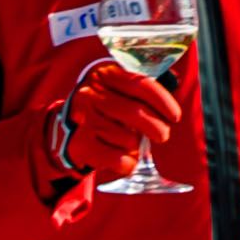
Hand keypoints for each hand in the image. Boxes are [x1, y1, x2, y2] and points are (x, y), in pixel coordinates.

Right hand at [45, 52, 182, 193]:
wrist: (63, 132)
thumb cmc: (103, 111)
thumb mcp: (118, 91)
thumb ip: (142, 89)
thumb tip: (173, 90)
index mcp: (104, 74)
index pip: (141, 85)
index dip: (163, 102)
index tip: (175, 117)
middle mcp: (89, 93)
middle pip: (134, 112)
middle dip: (156, 128)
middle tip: (162, 136)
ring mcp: (82, 119)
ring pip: (127, 138)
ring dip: (134, 147)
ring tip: (127, 145)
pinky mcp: (79, 144)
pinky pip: (117, 159)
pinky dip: (127, 164)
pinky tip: (122, 160)